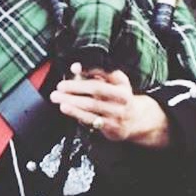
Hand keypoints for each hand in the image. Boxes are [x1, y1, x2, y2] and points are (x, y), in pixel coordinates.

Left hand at [49, 64, 170, 148]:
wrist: (136, 120)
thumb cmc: (119, 98)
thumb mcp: (113, 83)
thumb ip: (94, 74)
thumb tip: (75, 68)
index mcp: (122, 82)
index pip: (105, 72)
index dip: (89, 69)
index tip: (74, 68)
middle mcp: (121, 97)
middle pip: (96, 89)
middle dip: (76, 87)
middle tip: (60, 86)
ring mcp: (117, 113)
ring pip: (92, 106)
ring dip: (72, 101)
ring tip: (58, 98)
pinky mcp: (111, 126)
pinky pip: (91, 119)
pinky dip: (77, 114)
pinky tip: (67, 109)